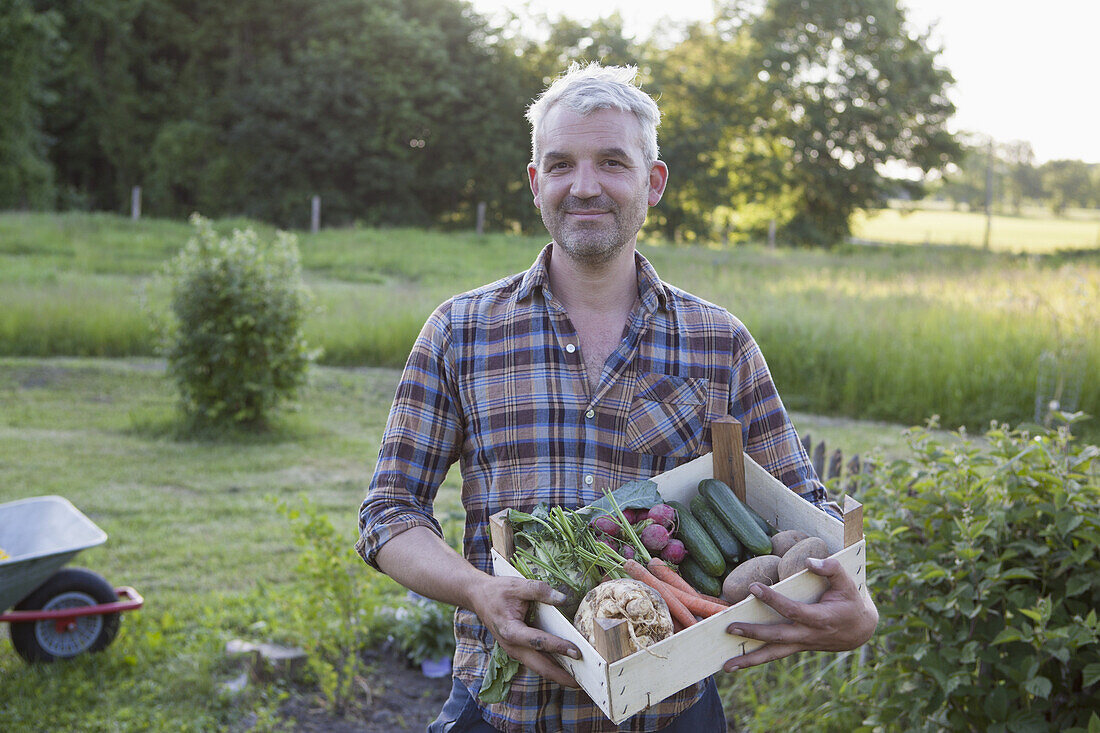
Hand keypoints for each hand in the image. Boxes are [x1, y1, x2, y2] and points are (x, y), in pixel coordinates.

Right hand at [472, 575, 581, 687]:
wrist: (478, 598)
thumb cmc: (498, 591)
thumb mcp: (517, 585)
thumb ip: (539, 590)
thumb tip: (562, 599)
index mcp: (511, 631)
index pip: (538, 642)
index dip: (558, 646)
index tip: (576, 651)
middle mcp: (513, 646)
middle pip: (541, 667)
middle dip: (562, 676)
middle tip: (583, 682)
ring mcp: (515, 651)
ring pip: (540, 668)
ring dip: (559, 675)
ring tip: (581, 680)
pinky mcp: (519, 651)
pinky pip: (538, 662)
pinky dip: (553, 667)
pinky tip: (569, 667)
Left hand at [722, 556, 877, 670]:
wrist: (860, 630)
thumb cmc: (851, 601)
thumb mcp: (849, 583)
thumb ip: (832, 569)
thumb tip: (810, 561)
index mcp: (821, 618)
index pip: (793, 610)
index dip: (774, 600)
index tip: (754, 588)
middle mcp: (809, 635)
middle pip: (778, 637)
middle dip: (754, 633)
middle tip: (730, 628)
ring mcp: (802, 644)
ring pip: (774, 654)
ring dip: (750, 660)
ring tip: (727, 666)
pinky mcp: (797, 647)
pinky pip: (775, 654)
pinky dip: (756, 659)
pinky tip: (736, 663)